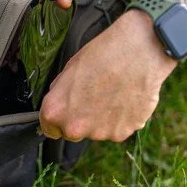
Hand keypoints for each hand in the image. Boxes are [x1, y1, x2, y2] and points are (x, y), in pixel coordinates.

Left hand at [40, 10, 177, 141]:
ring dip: (101, 119)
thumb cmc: (101, 56)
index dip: (57, 119)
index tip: (65, 113)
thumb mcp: (68, 71)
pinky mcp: (122, 133)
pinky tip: (124, 98)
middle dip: (79, 119)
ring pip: (96, 131)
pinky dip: (120, 119)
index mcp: (54, 111)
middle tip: (92, 97)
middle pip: (72, 132)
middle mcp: (74, 127)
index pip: (48, 128)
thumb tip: (62, 104)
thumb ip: (60, 94)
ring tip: (112, 93)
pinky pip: (116, 129)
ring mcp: (99, 133)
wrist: (137, 53)